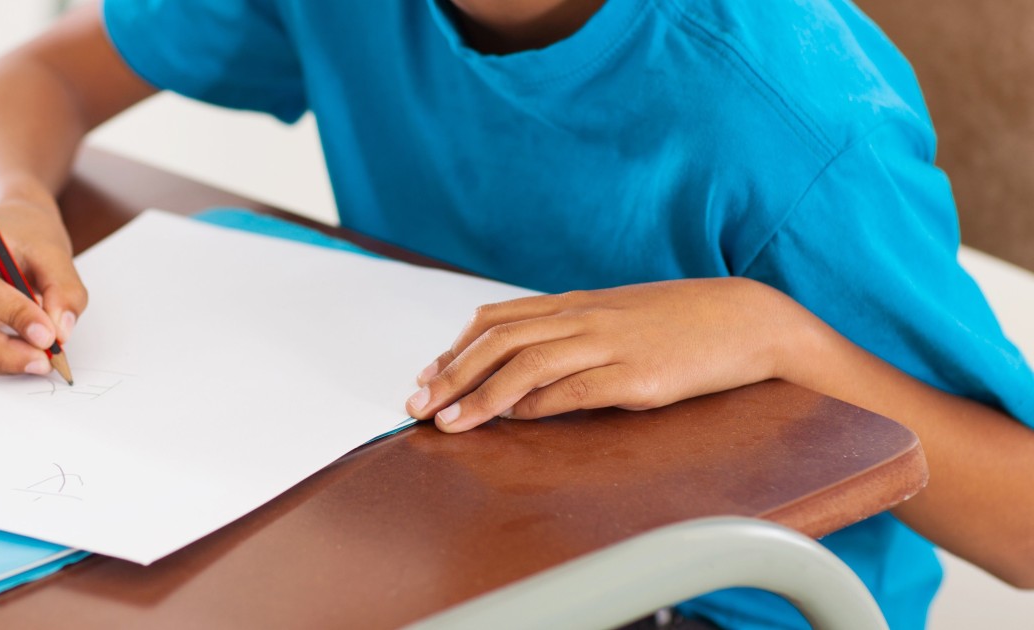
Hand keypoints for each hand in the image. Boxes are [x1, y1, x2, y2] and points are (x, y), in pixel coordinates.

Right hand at [0, 199, 86, 374]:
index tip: (48, 337)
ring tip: (34, 360)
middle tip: (43, 362)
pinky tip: (16, 357)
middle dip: (2, 352)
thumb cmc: (27, 238)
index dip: (13, 315)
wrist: (6, 231)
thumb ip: (64, 291)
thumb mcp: (55, 254)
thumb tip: (59, 333)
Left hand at [405, 277, 806, 431]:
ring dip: (481, 394)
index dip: (455, 349)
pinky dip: (537, 404)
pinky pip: (576, 389)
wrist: (747, 319)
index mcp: (576, 305)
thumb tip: (525, 383)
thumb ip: (570, 341)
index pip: (497, 320)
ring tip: (449, 422)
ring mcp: (610, 344)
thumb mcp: (616, 323)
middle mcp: (584, 318)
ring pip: (528, 363)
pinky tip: (511, 419)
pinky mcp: (637, 377)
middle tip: (418, 406)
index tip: (426, 377)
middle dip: (451, 374)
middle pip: (500, 341)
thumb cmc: (681, 325)